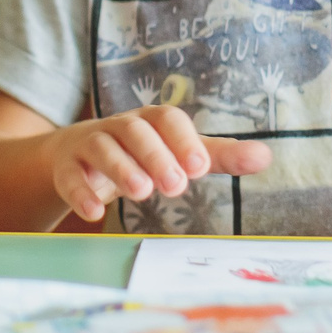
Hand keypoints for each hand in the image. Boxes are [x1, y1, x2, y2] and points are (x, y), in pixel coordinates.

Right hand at [47, 107, 269, 223]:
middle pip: (134, 130)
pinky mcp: (66, 167)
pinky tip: (94, 213)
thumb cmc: (139, 154)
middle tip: (175, 186)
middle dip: (155, 155)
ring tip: (142, 193)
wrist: (74, 155)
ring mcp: (89, 144)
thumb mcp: (176, 153)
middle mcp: (119, 127)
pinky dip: (80, 193)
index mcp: (150, 121)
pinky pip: (70, 175)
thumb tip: (265, 156)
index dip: (182, 139)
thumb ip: (216, 155)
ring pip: (102, 147)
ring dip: (121, 168)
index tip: (198, 167)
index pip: (167, 119)